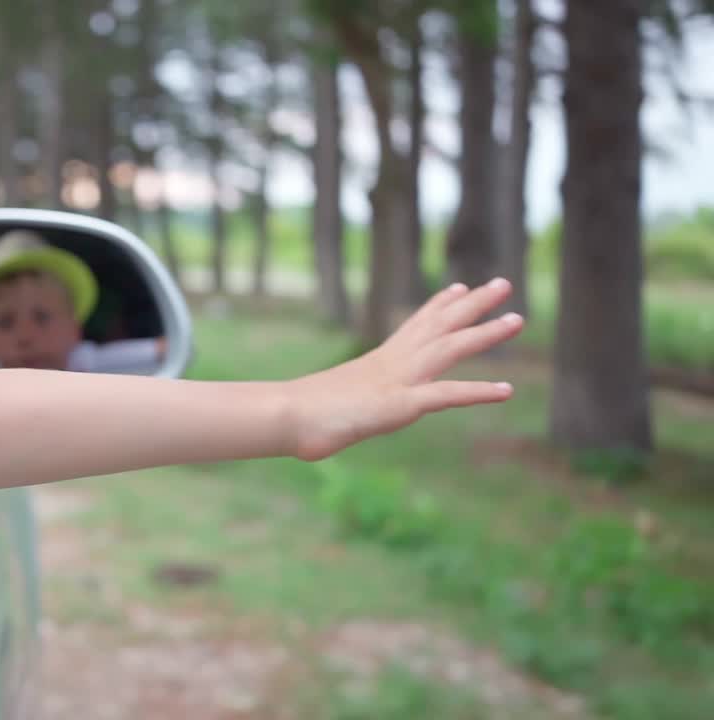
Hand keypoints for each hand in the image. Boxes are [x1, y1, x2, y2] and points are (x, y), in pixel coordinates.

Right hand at [285, 278, 523, 460]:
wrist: (284, 417)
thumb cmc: (296, 417)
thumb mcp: (327, 407)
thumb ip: (336, 410)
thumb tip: (316, 427)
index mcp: (376, 364)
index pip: (414, 327)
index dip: (439, 307)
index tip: (459, 288)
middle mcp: (391, 364)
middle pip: (439, 326)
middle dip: (472, 304)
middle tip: (501, 284)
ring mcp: (397, 381)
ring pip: (450, 348)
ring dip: (486, 333)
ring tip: (518, 319)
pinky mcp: (400, 404)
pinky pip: (447, 395)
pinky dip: (478, 392)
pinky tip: (507, 390)